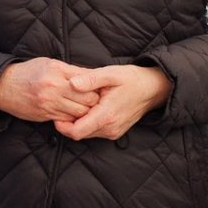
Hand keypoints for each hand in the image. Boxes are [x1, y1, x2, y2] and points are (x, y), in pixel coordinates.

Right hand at [0, 58, 99, 123]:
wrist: (3, 87)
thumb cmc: (28, 72)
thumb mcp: (49, 63)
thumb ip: (70, 70)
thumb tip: (92, 77)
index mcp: (57, 70)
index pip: (88, 80)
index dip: (97, 85)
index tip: (99, 87)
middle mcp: (54, 87)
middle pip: (88, 98)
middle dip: (94, 100)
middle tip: (95, 100)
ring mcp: (49, 102)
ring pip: (80, 112)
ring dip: (85, 111)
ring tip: (84, 107)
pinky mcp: (45, 114)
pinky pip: (67, 119)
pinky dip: (72, 117)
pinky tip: (71, 112)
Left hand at [54, 65, 172, 140]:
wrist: (152, 89)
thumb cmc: (131, 79)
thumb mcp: (110, 74)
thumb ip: (90, 79)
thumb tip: (71, 83)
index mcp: (106, 116)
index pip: (76, 131)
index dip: (62, 125)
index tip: (55, 113)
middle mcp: (109, 128)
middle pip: (78, 133)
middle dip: (68, 122)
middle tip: (62, 106)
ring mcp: (112, 132)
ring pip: (85, 133)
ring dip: (77, 122)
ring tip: (75, 105)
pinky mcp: (114, 131)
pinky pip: (94, 131)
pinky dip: (86, 122)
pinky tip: (87, 108)